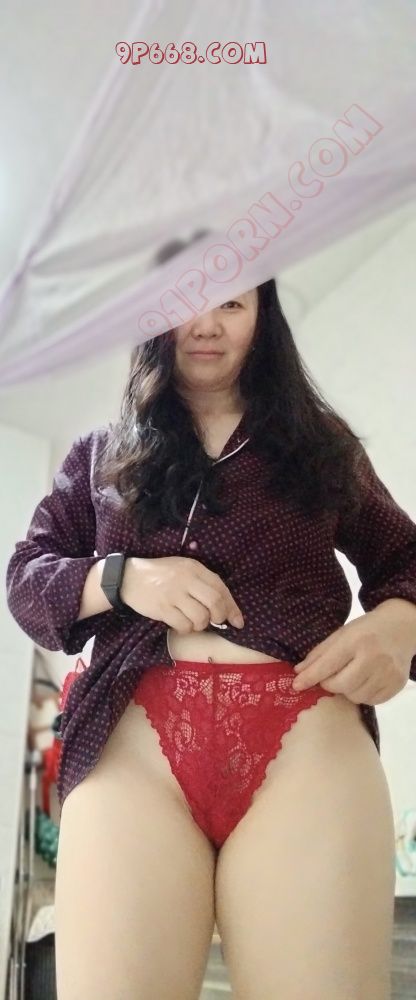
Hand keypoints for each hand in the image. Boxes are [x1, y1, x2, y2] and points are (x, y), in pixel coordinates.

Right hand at [121, 555, 244, 633]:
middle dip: (219, 617)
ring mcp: (173, 594)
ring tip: (192, 622)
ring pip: (200, 617)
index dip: (232, 607)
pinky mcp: (162, 608)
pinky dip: (186, 629)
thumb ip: (203, 583)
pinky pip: (183, 625)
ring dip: (200, 625)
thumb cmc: (162, 575)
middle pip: (214, 603)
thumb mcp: (184, 570)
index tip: (238, 621)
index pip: (221, 588)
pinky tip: (180, 624)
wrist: (130, 577)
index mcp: (194, 568)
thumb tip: (226, 608)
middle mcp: (186, 579)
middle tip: (214, 622)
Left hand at [291, 608, 412, 704]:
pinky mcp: (396, 684)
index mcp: (356, 640)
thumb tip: (299, 672)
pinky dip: (362, 695)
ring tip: (351, 677)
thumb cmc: (366, 630)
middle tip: (330, 678)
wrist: (401, 628)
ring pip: (356, 696)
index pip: (328, 664)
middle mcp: (373, 657)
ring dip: (347, 691)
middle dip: (330, 684)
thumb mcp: (341, 634)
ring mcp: (387, 673)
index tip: (296, 686)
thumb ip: (320, 653)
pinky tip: (364, 681)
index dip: (310, 677)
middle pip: (341, 685)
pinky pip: (371, 701)